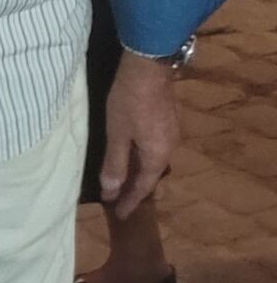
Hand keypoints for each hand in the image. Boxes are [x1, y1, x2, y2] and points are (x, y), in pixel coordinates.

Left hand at [100, 52, 181, 216]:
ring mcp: (171, 133)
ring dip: (138, 173)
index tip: (119, 214)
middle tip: (120, 201)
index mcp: (157, 155)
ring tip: (123, 182)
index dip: (130, 201)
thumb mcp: (117, 134)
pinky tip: (131, 155)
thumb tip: (111, 192)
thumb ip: (114, 164)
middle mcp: (170, 148)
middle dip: (135, 189)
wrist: (148, 68)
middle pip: (151, 175)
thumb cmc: (128, 102)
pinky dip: (141, 157)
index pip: (143, 187)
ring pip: (153, 161)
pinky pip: (154, 148)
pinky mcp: (167, 121)